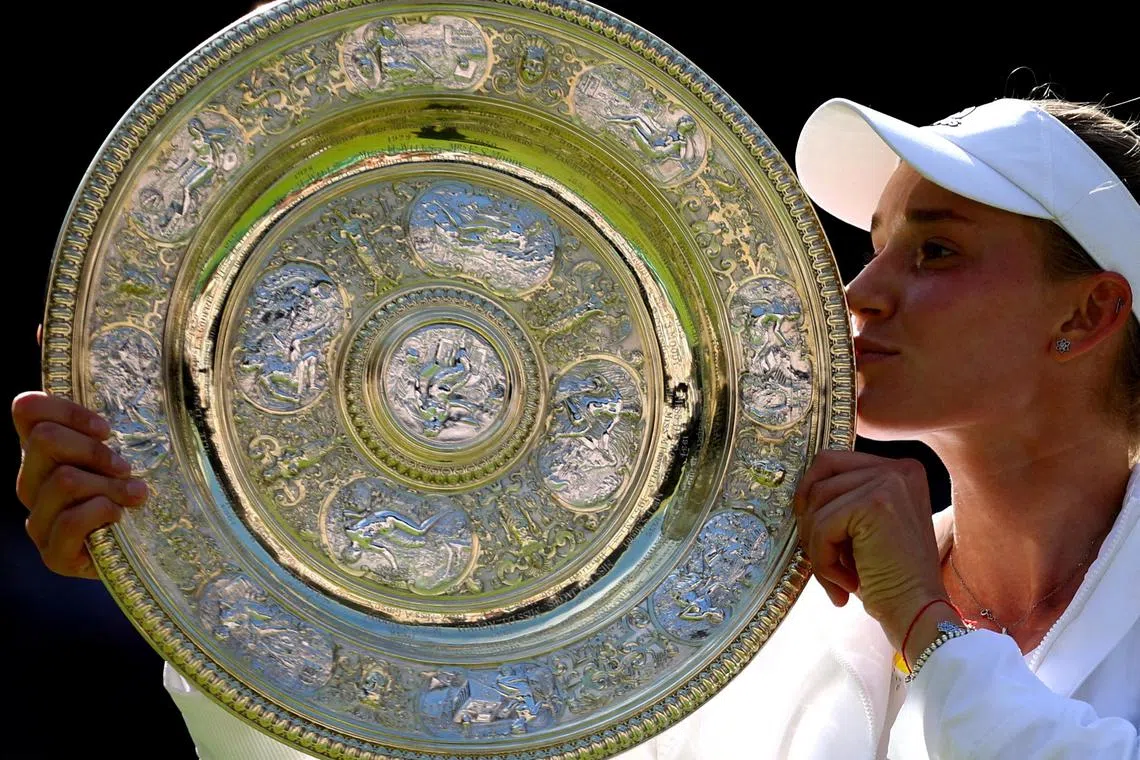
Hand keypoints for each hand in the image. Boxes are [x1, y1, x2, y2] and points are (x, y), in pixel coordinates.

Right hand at [13, 387, 147, 578]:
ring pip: (64, 480)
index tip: (106, 430)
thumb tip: (104, 386)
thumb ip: (108, 430)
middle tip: (125, 467)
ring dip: (110, 485)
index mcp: (41, 454)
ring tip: (134, 494)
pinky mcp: (54, 555)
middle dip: (95, 451)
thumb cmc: (134, 492)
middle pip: (44, 439)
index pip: (26, 410)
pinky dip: (104, 513)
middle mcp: (31, 484)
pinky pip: (71, 521)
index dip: (67, 411)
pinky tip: (120, 517)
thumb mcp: (123, 453)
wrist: (143, 550)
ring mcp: (38, 521)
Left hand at [792, 450, 948, 649]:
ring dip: (817, 546)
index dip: (811, 494)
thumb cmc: (889, 578)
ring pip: (817, 503)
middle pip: (821, 477)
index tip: (812, 530)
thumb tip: (799, 495)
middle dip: (810, 520)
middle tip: (820, 556)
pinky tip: (845, 583)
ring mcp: (888, 482)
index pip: (832, 462)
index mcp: (900, 470)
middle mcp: (899, 469)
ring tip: (838, 576)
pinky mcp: (875, 504)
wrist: (918, 612)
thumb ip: (843, 500)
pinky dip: (823, 560)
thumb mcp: (866, 527)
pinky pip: (823, 525)